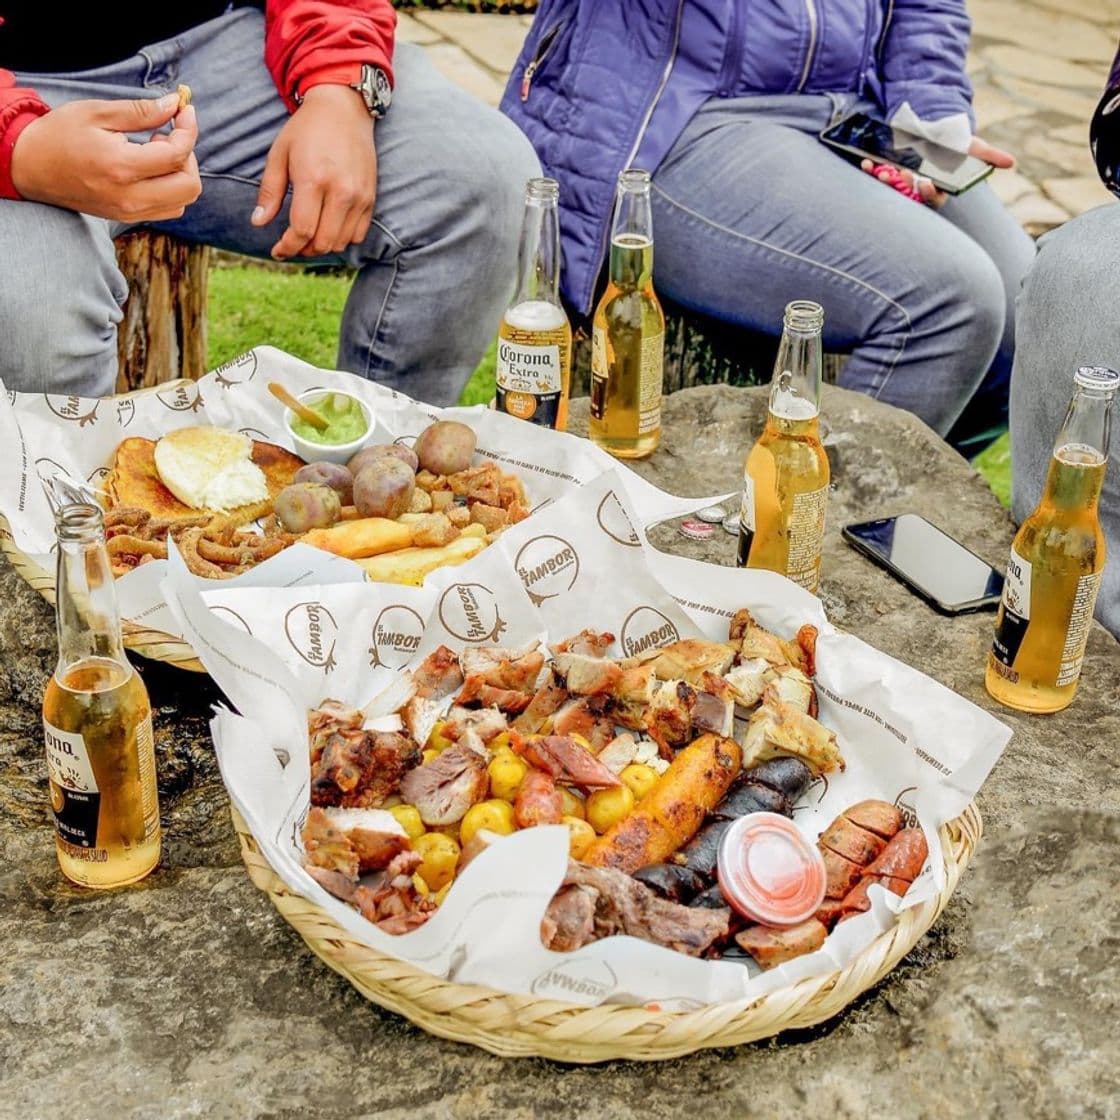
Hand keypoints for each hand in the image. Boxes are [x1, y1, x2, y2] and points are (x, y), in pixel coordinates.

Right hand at [11, 94, 200, 220]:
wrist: (31, 166)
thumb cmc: (61, 134)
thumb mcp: (97, 113)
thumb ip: (141, 111)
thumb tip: (174, 105)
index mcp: (120, 167)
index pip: (176, 155)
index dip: (188, 130)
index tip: (185, 111)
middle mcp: (129, 197)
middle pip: (189, 186)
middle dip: (188, 156)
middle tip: (166, 135)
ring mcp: (130, 212)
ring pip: (183, 200)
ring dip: (180, 173)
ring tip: (154, 151)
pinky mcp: (129, 217)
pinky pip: (168, 208)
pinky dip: (171, 187)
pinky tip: (150, 168)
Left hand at [252, 84, 375, 258]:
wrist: (344, 109)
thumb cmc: (306, 129)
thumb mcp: (279, 154)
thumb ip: (269, 191)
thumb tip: (258, 223)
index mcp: (313, 179)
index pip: (302, 230)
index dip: (288, 247)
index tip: (277, 251)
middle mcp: (340, 191)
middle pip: (323, 242)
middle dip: (303, 250)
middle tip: (291, 245)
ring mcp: (359, 196)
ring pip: (341, 242)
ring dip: (322, 247)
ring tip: (308, 238)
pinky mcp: (370, 197)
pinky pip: (358, 234)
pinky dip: (342, 239)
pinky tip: (328, 229)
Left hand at [861, 136, 1015, 208]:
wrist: (932, 125)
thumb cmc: (953, 141)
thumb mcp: (970, 145)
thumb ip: (987, 154)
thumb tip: (1010, 162)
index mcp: (939, 186)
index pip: (935, 198)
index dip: (930, 193)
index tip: (926, 182)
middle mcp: (918, 187)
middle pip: (908, 195)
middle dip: (902, 186)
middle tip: (897, 176)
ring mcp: (901, 181)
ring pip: (891, 188)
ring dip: (885, 181)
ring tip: (882, 171)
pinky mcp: (886, 172)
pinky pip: (876, 177)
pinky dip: (870, 171)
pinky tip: (865, 164)